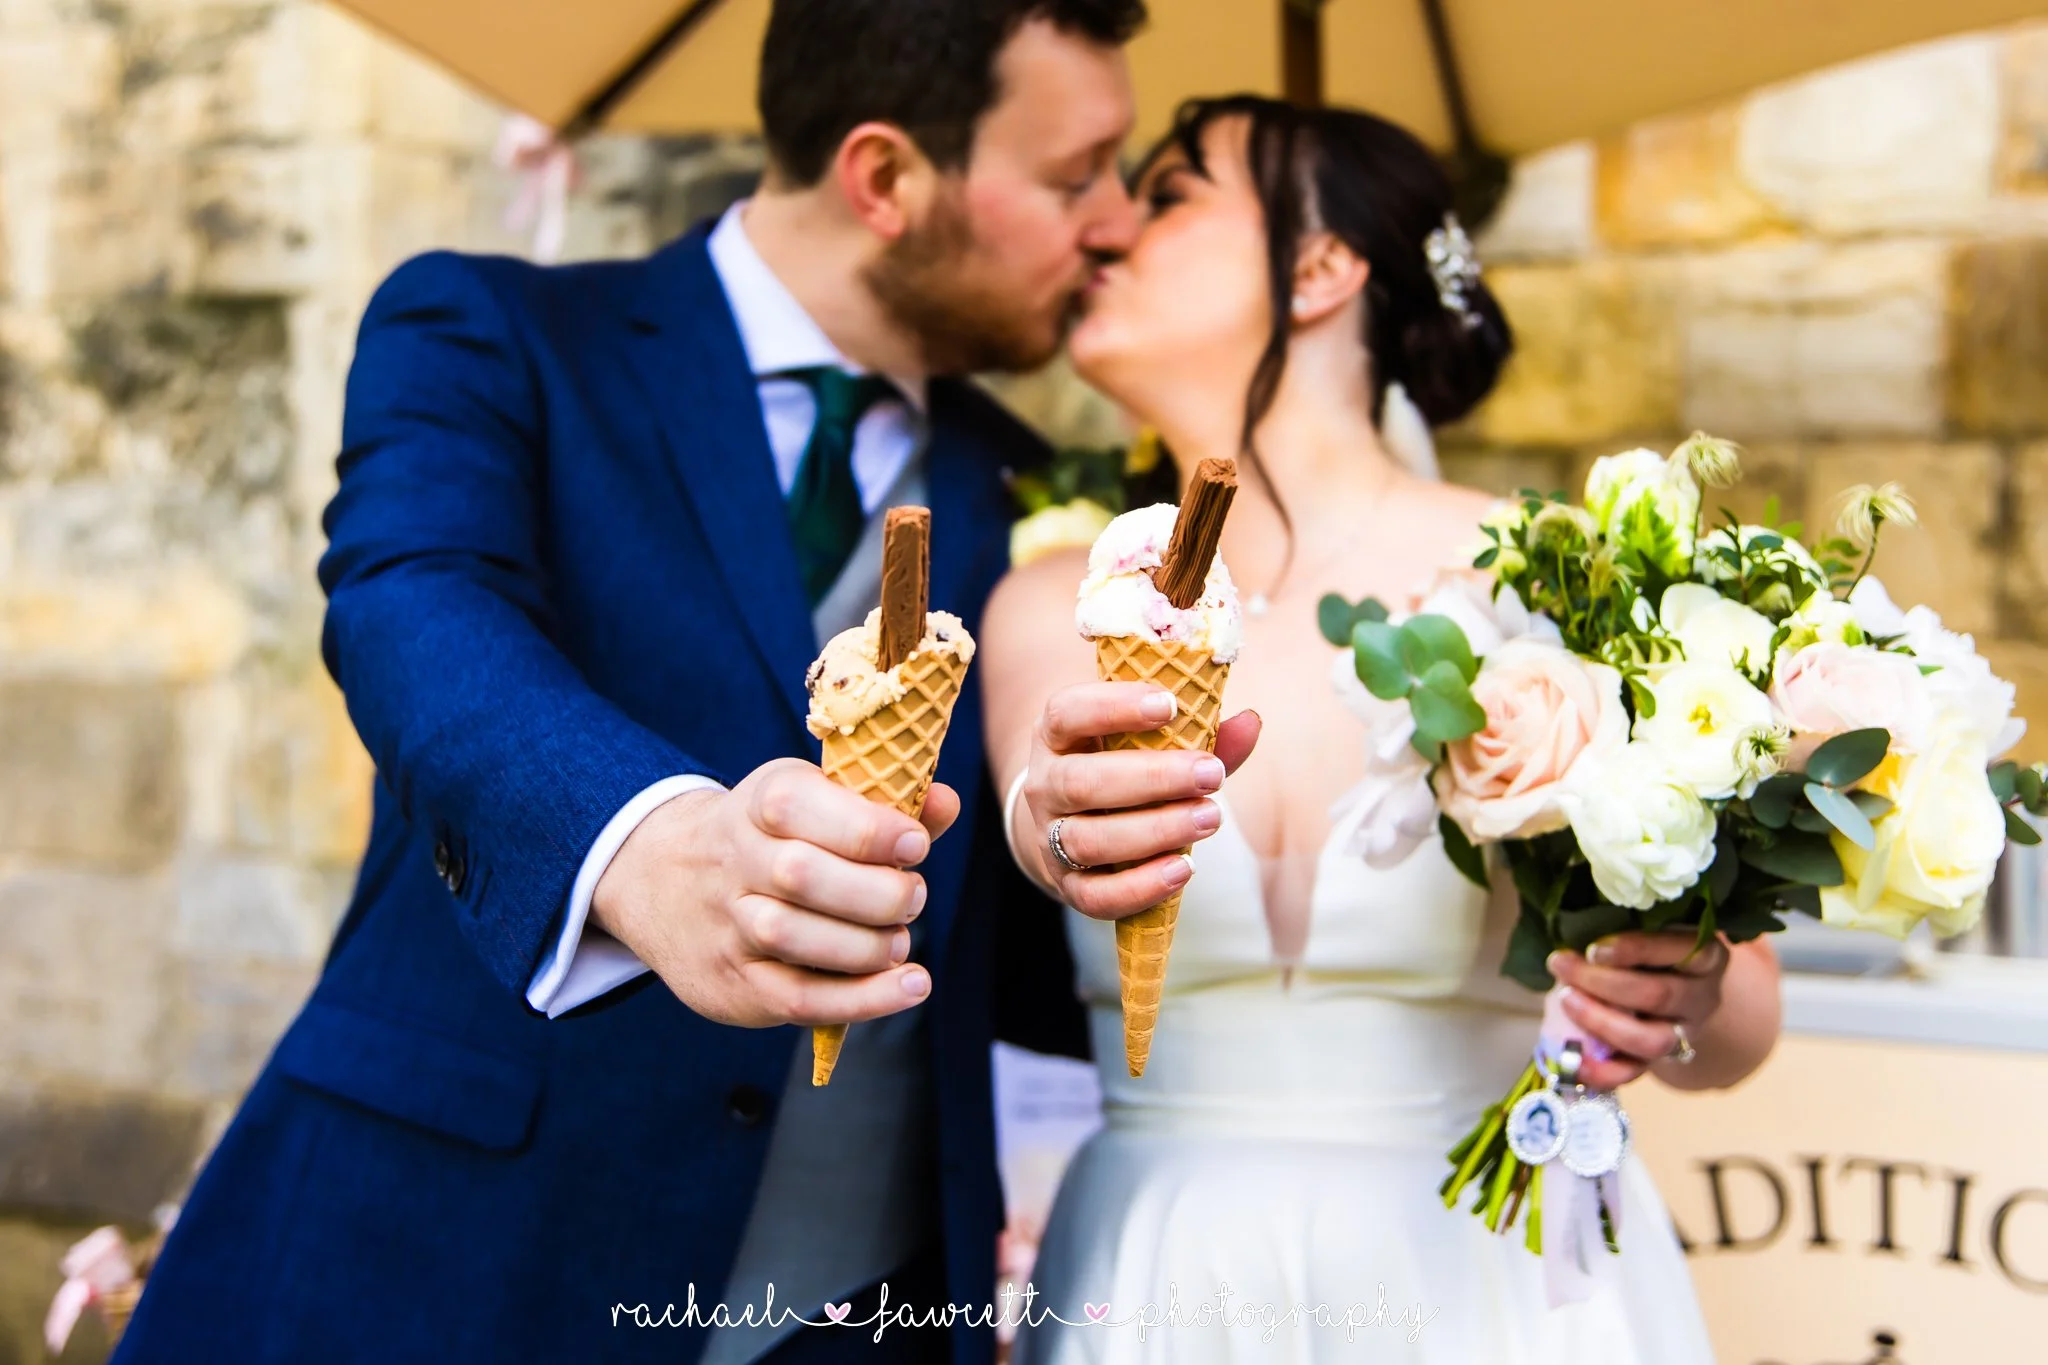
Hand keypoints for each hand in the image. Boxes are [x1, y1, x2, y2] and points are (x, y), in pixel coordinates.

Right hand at [591, 759, 959, 1026]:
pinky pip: (798, 999)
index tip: (915, 844)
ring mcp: (727, 925)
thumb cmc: (773, 839)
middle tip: (913, 897)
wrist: (664, 882)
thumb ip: (884, 806)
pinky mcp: (734, 983)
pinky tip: (908, 987)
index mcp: (760, 802)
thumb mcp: (816, 802)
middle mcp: (734, 860)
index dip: (866, 827)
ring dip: (867, 946)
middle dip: (876, 892)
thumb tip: (944, 802)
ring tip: (898, 942)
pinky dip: (863, 999)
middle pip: (799, 875)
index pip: (798, 805)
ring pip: (792, 937)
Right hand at [1015, 682, 1259, 920]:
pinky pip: (1096, 895)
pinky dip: (1140, 886)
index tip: (1170, 705)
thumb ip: (1198, 734)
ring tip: (1209, 818)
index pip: (1068, 713)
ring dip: (1154, 831)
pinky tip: (1184, 869)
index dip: (1113, 706)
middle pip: (1082, 782)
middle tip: (1210, 774)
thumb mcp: (1147, 742)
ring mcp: (1050, 838)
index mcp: (1056, 737)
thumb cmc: (1121, 769)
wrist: (1072, 824)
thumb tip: (1249, 724)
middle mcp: (1043, 785)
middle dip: (1153, 778)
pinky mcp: (1067, 885)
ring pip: (1089, 840)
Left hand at [1545, 931, 1731, 1090]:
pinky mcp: (1660, 1061)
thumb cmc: (1641, 952)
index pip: (1683, 950)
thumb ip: (1619, 937)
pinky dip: (1602, 1071)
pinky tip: (1574, 1059)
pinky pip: (1636, 1073)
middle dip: (1604, 982)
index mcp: (1704, 956)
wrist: (1658, 992)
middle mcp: (1701, 996)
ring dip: (1602, 1022)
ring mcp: (1684, 1033)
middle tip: (1562, 965)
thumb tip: (1573, 939)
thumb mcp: (1639, 935)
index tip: (1594, 948)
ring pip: (1653, 1040)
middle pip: (1660, 995)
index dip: (1636, 949)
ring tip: (1566, 1001)